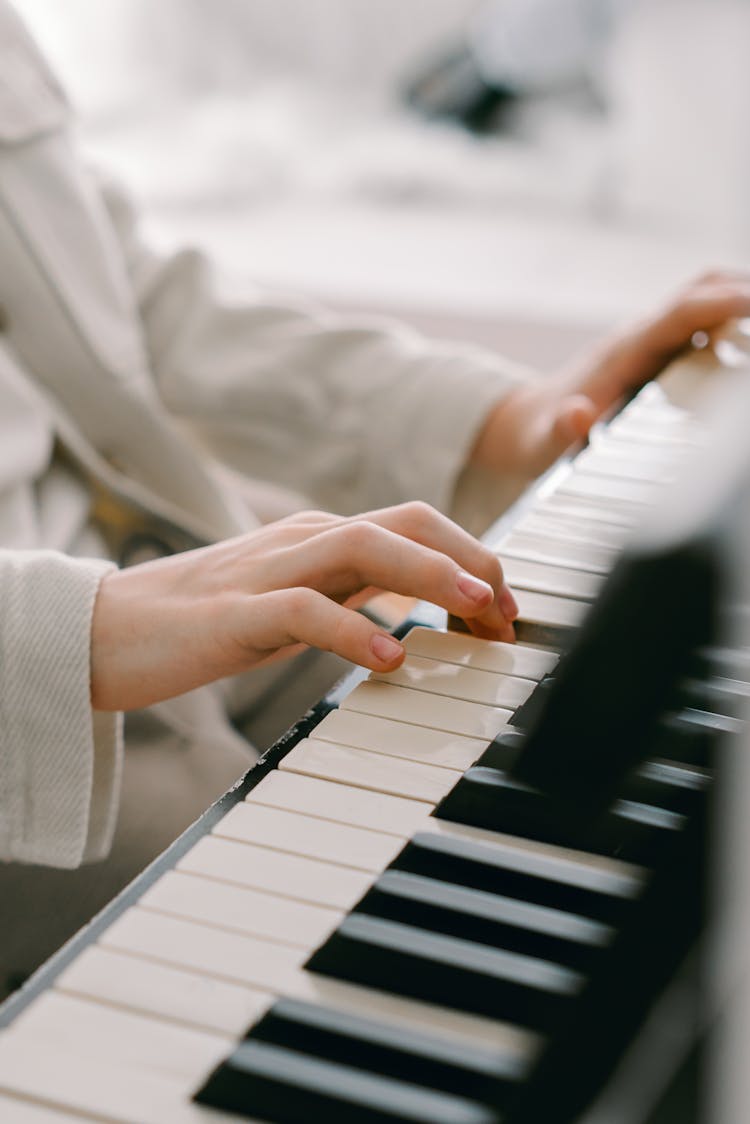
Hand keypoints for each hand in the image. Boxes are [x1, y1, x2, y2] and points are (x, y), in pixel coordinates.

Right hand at [90, 502, 518, 710]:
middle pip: (405, 522)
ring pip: (363, 546)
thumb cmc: (205, 621)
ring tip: (475, 610)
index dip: (472, 557)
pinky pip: (303, 609)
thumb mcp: (294, 601)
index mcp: (320, 537)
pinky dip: (353, 628)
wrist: (108, 630)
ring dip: (430, 574)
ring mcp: (268, 571)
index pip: (415, 525)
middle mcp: (303, 541)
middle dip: (470, 558)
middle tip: (508, 611)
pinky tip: (389, 657)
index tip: (505, 609)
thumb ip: (348, 595)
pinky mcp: (234, 613)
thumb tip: (412, 615)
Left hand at [472, 270, 749, 476]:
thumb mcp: (545, 442)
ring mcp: (652, 340)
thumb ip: (562, 430)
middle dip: (745, 291)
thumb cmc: (541, 435)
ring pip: (706, 300)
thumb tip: (578, 416)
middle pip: (702, 289)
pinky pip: (704, 323)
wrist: (526, 425)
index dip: (724, 303)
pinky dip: (735, 322)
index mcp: (623, 351)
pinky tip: (749, 349)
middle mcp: (641, 335)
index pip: (682, 312)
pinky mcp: (659, 352)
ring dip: (741, 302)